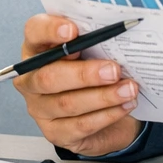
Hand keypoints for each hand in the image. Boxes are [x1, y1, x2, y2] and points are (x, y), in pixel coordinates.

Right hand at [15, 15, 142, 156]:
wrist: (105, 108)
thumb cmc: (97, 68)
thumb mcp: (96, 47)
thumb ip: (96, 37)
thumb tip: (116, 30)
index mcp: (38, 48)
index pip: (34, 32)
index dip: (50, 30)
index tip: (73, 30)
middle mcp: (32, 78)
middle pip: (49, 76)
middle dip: (84, 74)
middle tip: (114, 70)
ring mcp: (40, 108)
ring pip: (67, 104)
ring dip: (103, 96)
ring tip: (129, 89)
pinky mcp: (55, 132)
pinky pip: (80, 125)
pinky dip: (106, 115)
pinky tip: (125, 106)